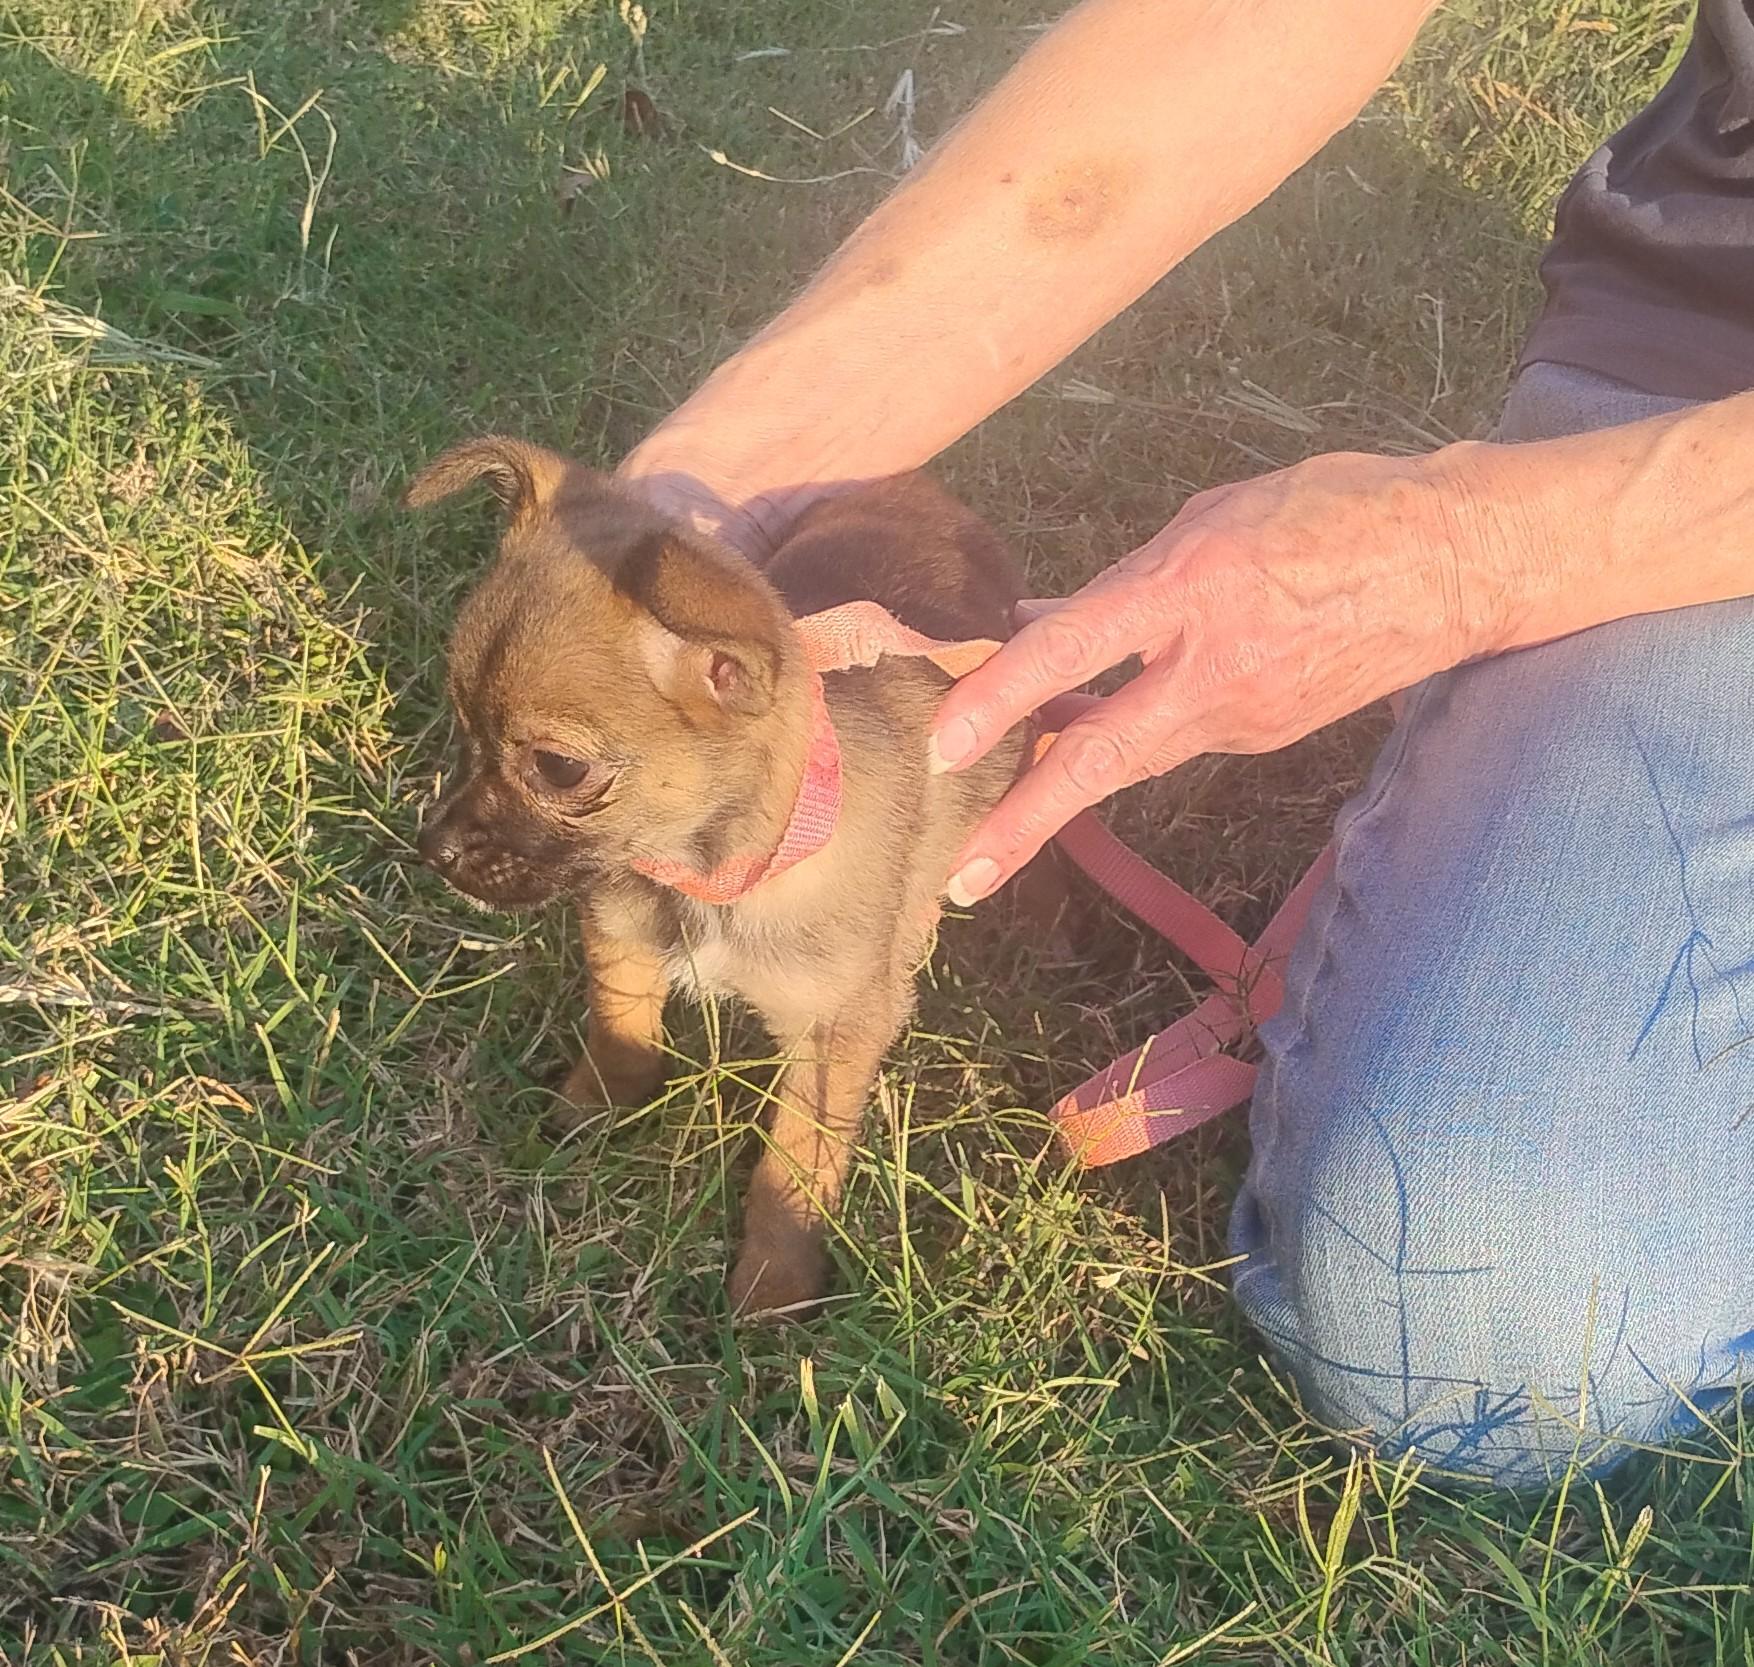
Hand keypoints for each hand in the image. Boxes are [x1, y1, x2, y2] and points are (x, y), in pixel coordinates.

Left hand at [930, 445, 1513, 904]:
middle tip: (962, 878)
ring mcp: (1242, 715)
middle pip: (1098, 759)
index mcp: (1192, 588)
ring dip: (1061, 780)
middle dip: (1023, 824)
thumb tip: (1040, 618)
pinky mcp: (1263, 736)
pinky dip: (1128, 733)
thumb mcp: (1210, 519)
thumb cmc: (1331, 512)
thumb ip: (1121, 579)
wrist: (1458, 563)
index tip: (941, 742)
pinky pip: (1173, 738)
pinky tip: (1091, 723)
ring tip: (998, 816)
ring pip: (1129, 756)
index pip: (1073, 648)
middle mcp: (1212, 668)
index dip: (1001, 696)